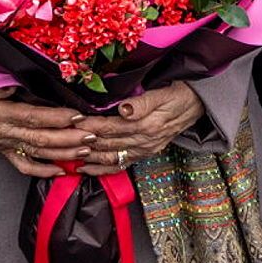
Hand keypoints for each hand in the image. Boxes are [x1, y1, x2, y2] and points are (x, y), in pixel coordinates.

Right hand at [0, 74, 94, 177]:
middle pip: (39, 139)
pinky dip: (43, 170)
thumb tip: (30, 80)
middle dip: (68, 139)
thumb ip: (5, 80)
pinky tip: (62, 171)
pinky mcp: (2, 150)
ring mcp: (2, 144)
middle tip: (91, 135)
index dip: (55, 117)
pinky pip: (24, 165)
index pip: (31, 117)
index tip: (76, 115)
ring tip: (85, 151)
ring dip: (62, 154)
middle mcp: (1, 133)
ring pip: (36, 154)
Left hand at [81, 82, 203, 173]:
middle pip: (108, 143)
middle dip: (84, 143)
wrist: (197, 105)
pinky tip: (86, 169)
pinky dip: (102, 169)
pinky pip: (121, 165)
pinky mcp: (145, 153)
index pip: (111, 126)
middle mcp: (144, 141)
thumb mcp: (163, 93)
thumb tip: (123, 109)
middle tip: (64, 141)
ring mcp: (144, 149)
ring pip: (111, 157)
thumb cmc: (179, 95)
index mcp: (147, 125)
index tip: (73, 121)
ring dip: (90, 158)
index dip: (91, 125)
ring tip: (69, 157)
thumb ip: (143, 103)